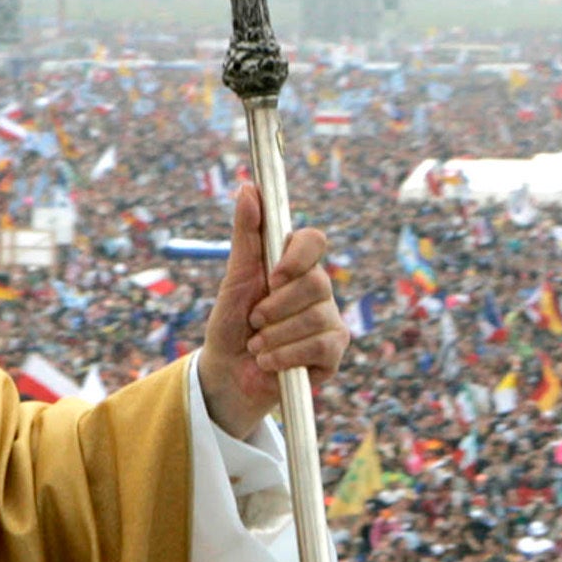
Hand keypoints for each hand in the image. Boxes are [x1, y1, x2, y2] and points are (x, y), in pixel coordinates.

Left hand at [200, 181, 347, 433]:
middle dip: (275, 307)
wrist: (228, 374)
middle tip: (255, 321)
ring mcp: (329, 320)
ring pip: (315, 318)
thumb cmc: (231, 323)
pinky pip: (321, 346)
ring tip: (257, 347)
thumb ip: (246, 234)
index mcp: (295, 266)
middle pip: (315, 282)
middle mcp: (318, 289)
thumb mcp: (235, 277)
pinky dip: (287, 356)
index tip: (273, 276)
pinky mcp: (333, 352)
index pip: (314, 241)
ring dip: (275, 336)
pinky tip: (271, 364)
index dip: (298, 256)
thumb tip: (248, 187)